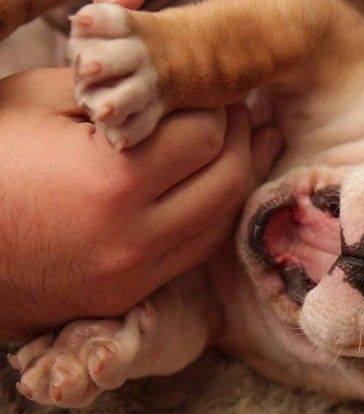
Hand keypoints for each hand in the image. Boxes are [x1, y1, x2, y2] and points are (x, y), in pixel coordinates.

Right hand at [0, 68, 281, 339]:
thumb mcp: (36, 105)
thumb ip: (114, 93)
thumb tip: (169, 83)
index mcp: (112, 181)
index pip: (204, 136)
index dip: (217, 107)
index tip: (214, 92)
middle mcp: (135, 237)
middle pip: (227, 181)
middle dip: (240, 140)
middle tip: (235, 115)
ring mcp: (136, 274)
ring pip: (220, 222)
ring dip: (237, 180)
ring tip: (241, 147)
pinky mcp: (131, 293)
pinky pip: (195, 251)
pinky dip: (213, 215)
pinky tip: (215, 188)